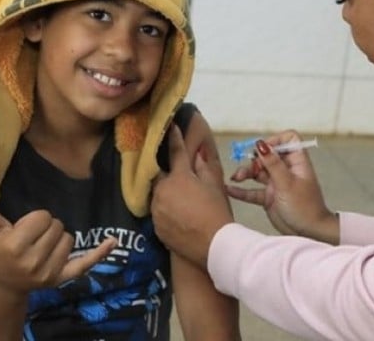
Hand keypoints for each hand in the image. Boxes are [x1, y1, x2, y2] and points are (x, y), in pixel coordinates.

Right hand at [0, 196, 115, 293]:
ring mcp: (49, 272)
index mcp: (14, 247)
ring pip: (69, 238)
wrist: (4, 283)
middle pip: (57, 226)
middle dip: (47, 228)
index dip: (35, 219)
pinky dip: (100, 253)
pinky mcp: (61, 279)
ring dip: (58, 239)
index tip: (24, 228)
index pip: (42, 217)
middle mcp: (32, 262)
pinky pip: (85, 263)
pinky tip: (112, 242)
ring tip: (42, 246)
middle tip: (33, 238)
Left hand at [150, 125, 234, 267]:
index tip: (170, 127)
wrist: (214, 246)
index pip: (175, 152)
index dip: (173, 138)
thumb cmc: (218, 212)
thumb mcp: (215, 186)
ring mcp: (156, 210)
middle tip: (178, 177)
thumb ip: (204, 167)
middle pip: (160, 175)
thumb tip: (198, 154)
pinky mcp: (155, 227)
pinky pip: (158, 212)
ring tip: (179, 199)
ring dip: (165, 193)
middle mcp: (162, 190)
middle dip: (167, 174)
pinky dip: (165, 210)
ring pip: (157, 194)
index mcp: (179, 177)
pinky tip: (177, 215)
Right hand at [227, 130, 338, 244]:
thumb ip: (273, 164)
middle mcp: (286, 170)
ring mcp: (277, 184)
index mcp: (297, 162)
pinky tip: (229, 189)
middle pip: (267, 156)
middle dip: (255, 160)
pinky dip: (242, 190)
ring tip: (236, 177)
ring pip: (258, 172)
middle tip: (250, 170)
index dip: (275, 141)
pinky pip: (253, 191)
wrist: (308, 233)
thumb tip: (261, 143)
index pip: (288, 140)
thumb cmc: (305, 207)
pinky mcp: (269, 198)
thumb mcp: (287, 183)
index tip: (262, 149)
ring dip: (246, 173)